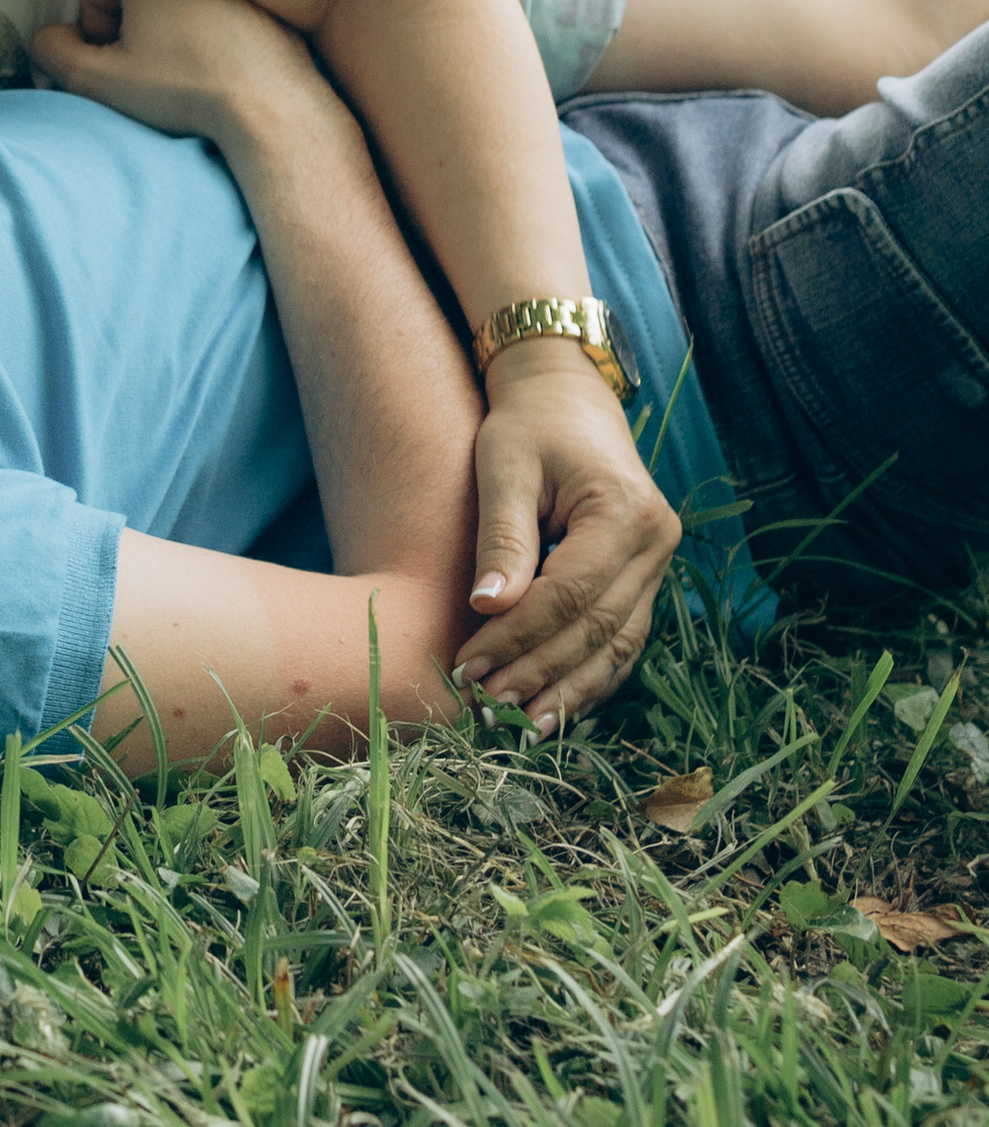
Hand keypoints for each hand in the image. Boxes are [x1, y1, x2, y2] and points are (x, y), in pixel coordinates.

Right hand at [30, 0, 313, 146]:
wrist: (273, 109)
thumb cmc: (183, 88)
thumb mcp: (96, 79)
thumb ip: (52, 53)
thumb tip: (47, 39)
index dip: (98, 42)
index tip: (124, 71)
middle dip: (136, 35)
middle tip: (156, 76)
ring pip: (178, 7)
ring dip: (172, 38)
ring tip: (191, 77)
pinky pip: (219, 15)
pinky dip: (213, 39)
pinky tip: (224, 73)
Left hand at [452, 346, 680, 730]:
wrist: (566, 398)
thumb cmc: (527, 425)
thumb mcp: (504, 465)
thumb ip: (502, 537)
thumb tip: (488, 608)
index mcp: (625, 513)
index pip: (569, 595)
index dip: (519, 638)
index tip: (468, 667)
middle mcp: (655, 544)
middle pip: (597, 629)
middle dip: (540, 673)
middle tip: (487, 708)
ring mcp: (658, 564)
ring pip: (618, 646)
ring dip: (569, 690)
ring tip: (522, 727)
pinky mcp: (644, 579)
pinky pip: (621, 639)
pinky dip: (589, 676)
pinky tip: (554, 706)